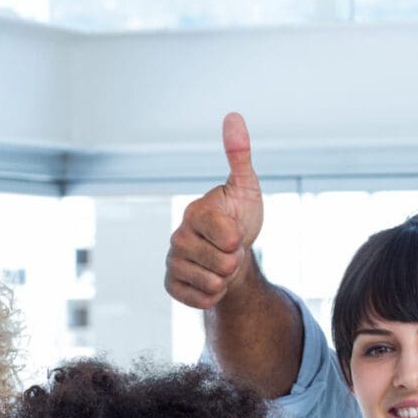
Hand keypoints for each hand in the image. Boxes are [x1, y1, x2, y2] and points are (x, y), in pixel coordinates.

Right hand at [164, 112, 265, 308]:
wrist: (234, 253)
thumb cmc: (240, 217)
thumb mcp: (246, 187)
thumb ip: (239, 156)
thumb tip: (233, 116)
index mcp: (195, 212)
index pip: (227, 237)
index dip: (239, 240)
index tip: (236, 232)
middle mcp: (178, 235)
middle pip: (221, 264)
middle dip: (234, 262)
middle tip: (230, 251)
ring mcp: (172, 261)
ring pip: (212, 284)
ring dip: (225, 279)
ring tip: (221, 264)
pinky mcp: (171, 284)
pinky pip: (199, 300)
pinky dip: (212, 296)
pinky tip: (210, 281)